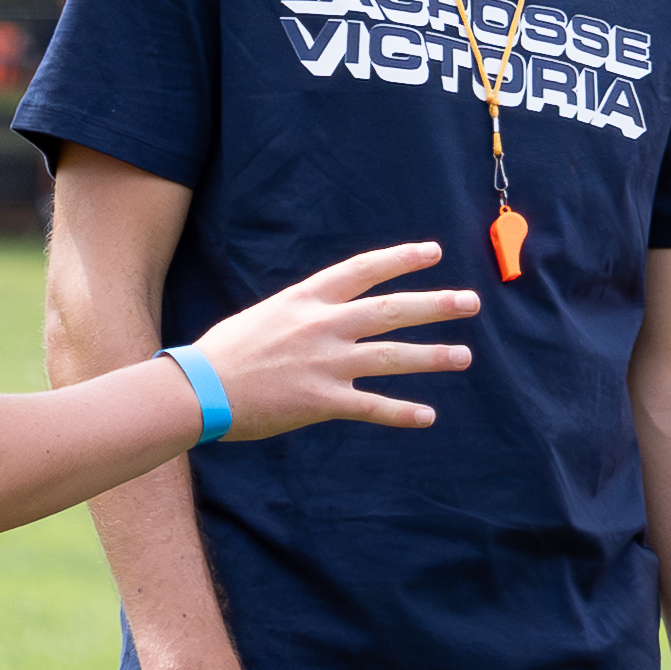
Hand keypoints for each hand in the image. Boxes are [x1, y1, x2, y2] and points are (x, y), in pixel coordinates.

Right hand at [190, 241, 484, 438]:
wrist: (199, 388)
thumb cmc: (227, 351)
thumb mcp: (267, 314)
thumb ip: (305, 312)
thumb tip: (330, 312)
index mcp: (307, 298)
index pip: (364, 270)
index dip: (401, 259)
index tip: (434, 252)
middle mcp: (322, 325)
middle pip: (391, 310)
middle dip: (435, 305)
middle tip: (471, 302)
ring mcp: (325, 363)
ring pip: (391, 356)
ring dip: (432, 356)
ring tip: (464, 356)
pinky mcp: (322, 401)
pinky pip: (372, 407)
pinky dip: (402, 412)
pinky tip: (427, 416)